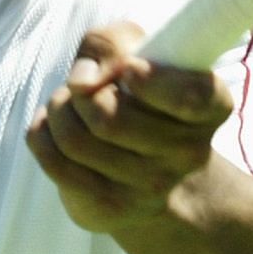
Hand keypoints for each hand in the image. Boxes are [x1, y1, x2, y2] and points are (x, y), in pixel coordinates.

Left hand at [24, 21, 233, 235]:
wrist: (151, 167)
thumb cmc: (141, 93)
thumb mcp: (137, 49)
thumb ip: (110, 43)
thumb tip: (82, 81)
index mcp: (210, 108)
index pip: (189, 97)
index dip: (151, 79)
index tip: (131, 69)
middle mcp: (187, 154)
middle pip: (107, 117)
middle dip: (80, 90)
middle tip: (85, 86)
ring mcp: (149, 189)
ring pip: (75, 139)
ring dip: (59, 108)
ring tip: (69, 104)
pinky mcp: (110, 210)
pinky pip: (54, 161)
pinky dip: (42, 132)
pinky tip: (55, 127)